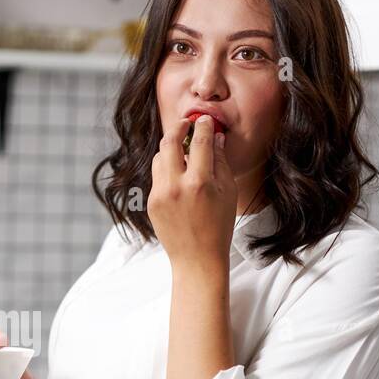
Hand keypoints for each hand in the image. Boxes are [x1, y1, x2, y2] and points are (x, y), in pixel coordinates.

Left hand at [147, 114, 236, 269]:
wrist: (197, 258)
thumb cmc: (218, 226)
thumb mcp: (228, 192)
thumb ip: (220, 162)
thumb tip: (214, 137)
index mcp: (200, 183)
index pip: (199, 142)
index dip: (203, 126)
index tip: (205, 120)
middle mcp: (176, 186)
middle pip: (169, 141)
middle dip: (178, 127)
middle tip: (186, 124)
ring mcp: (160, 194)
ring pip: (159, 157)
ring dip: (170, 148)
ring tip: (182, 150)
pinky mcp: (151, 202)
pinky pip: (157, 175)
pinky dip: (166, 168)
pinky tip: (178, 174)